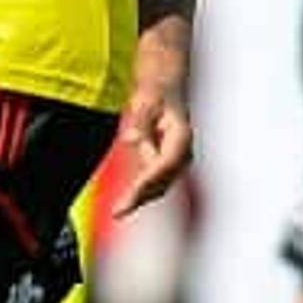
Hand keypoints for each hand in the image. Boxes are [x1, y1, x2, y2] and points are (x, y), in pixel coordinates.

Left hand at [114, 75, 195, 214]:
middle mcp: (184, 154)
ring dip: (140, 199)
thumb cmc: (155, 95)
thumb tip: (129, 139)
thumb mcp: (146, 101)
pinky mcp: (167, 168)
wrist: (165, 91)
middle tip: (118, 211)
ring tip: (118, 211)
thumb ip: (139, 121)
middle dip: (141, 196)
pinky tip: (123, 207)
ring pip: (159, 188)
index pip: (165, 164)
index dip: (148, 181)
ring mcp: (178, 163)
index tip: (132, 193)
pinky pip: (153, 186)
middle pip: (163, 181)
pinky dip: (140, 195)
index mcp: (182, 137)